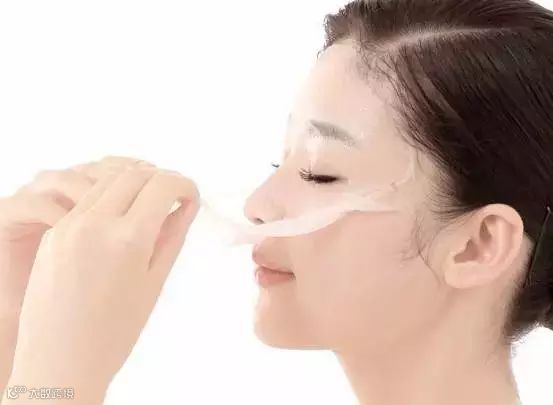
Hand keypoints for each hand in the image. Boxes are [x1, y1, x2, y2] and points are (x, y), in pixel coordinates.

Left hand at [8, 165, 199, 401]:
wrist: (61, 359)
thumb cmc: (114, 331)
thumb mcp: (154, 282)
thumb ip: (173, 235)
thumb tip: (186, 205)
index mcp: (127, 239)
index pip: (163, 185)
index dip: (184, 184)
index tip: (191, 195)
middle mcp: (95, 223)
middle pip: (135, 174)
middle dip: (160, 178)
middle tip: (174, 196)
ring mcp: (70, 225)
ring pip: (108, 180)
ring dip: (134, 182)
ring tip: (149, 203)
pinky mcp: (55, 232)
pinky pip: (87, 198)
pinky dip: (110, 195)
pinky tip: (122, 214)